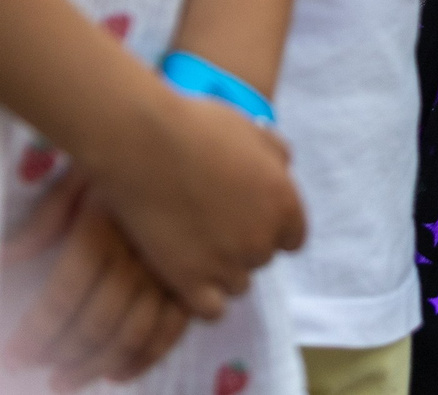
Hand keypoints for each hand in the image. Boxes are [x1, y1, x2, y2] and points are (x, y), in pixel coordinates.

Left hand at [1, 172, 189, 390]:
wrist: (187, 143)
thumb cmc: (126, 158)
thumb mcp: (77, 179)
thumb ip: (43, 222)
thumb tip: (3, 259)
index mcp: (102, 232)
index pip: (63, 297)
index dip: (36, 332)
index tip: (13, 355)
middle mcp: (137, 256)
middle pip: (95, 322)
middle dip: (62, 355)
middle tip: (38, 373)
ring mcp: (171, 271)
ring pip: (132, 333)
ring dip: (97, 365)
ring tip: (67, 380)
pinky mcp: (195, 278)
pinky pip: (172, 329)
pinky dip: (146, 358)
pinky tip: (119, 374)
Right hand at [80, 86, 303, 320]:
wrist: (145, 145)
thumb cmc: (197, 128)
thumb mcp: (251, 129)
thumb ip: (276, 154)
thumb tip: (284, 166)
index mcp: (283, 202)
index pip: (292, 237)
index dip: (270, 229)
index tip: (245, 220)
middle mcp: (261, 238)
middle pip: (261, 258)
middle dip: (242, 245)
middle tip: (211, 226)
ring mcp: (226, 263)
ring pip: (238, 284)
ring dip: (221, 271)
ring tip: (194, 247)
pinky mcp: (189, 281)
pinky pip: (211, 309)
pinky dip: (202, 298)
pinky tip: (185, 275)